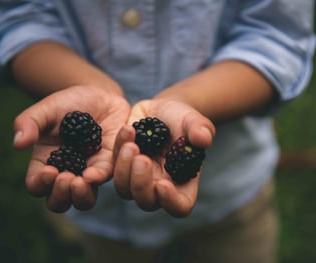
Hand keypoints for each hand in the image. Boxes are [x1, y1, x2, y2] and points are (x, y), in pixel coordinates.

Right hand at [13, 85, 129, 212]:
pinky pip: (111, 175)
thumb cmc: (70, 104)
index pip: (37, 186)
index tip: (50, 170)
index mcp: (45, 162)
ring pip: (85, 199)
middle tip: (67, 178)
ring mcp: (89, 171)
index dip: (41, 184)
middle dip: (62, 196)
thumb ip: (30, 122)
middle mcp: (66, 171)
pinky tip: (110, 152)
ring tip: (85, 179)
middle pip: (60, 202)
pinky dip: (110, 168)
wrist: (100, 97)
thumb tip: (18, 144)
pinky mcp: (109, 165)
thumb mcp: (47, 109)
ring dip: (84, 195)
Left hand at [113, 99, 214, 216]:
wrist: (161, 110)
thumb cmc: (181, 120)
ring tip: (131, 143)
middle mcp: (159, 185)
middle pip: (147, 201)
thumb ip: (200, 129)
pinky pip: (113, 166)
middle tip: (141, 158)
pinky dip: (118, 149)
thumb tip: (203, 139)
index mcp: (182, 182)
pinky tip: (127, 129)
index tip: (162, 184)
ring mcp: (138, 178)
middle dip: (140, 183)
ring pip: (124, 189)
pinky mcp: (121, 165)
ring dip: (124, 169)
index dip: (170, 202)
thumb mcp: (193, 120)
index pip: (179, 206)